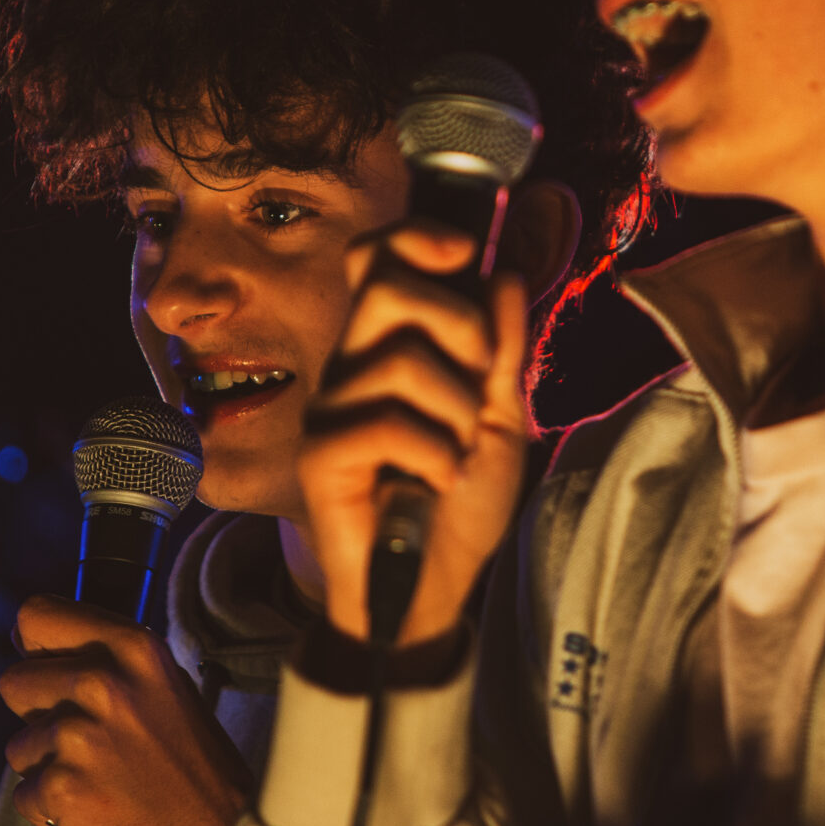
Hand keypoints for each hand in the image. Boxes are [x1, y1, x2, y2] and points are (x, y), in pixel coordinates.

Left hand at [0, 595, 251, 825]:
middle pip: (14, 682)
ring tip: (101, 780)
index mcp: (133, 647)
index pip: (36, 615)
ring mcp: (78, 735)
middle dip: (39, 715)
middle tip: (89, 743)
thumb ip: (106, 661)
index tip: (50, 670)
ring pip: (17, 745)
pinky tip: (96, 811)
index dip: (36, 646)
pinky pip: (24, 794)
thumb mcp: (165, 687)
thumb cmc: (194, 766)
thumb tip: (31, 643)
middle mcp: (101, 681)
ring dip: (47, 767)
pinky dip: (51, 809)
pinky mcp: (61, 787)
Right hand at [298, 219, 530, 648]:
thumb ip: (501, 349)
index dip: (414, 237)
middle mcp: (351, 366)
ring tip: (453, 455)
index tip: (464, 252)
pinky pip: (386, 423)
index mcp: (388, 347)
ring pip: (400, 359)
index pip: (376, 257)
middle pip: (390, 288)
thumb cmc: (459, 505)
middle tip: (477, 387)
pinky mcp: (320, 456)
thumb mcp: (500, 418)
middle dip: (460, 328)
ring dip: (455, 413)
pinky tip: (435, 482)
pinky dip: (434, 455)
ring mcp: (330, 409)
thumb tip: (504, 272)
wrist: (435, 587)